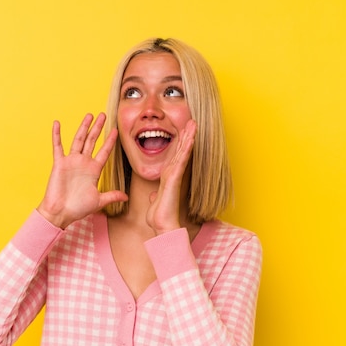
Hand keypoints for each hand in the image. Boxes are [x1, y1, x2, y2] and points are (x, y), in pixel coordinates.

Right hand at [37, 113, 127, 228]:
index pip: (104, 152)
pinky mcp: (59, 163)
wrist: (61, 213)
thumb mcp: (98, 201)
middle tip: (104, 115)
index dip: (110, 141)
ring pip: (78, 140)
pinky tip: (57, 123)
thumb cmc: (78, 208)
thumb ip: (112, 196)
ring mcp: (71, 162)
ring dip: (83, 127)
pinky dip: (57, 135)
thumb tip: (126, 197)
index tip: (116, 131)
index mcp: (94, 170)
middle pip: (92, 141)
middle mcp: (83, 163)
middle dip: (98, 128)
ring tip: (89, 115)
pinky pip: (58, 147)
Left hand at [146, 119, 195, 234]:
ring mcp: (175, 174)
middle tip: (192, 121)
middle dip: (186, 135)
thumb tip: (153, 195)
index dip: (180, 143)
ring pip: (183, 151)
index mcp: (168, 176)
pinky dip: (186, 147)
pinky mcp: (174, 177)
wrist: (162, 224)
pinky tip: (190, 137)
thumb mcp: (154, 202)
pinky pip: (181, 159)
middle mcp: (173, 173)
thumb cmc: (159, 215)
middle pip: (181, 150)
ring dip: (189, 136)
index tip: (183, 131)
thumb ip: (155, 196)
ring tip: (193, 123)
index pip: (175, 156)